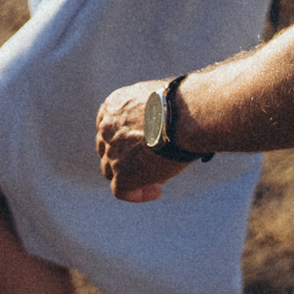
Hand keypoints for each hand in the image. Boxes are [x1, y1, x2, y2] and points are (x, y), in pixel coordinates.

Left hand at [94, 79, 191, 202]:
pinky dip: (137, 194)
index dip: (122, 138)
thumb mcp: (160, 99)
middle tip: (148, 162)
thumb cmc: (185, 103)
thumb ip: (152, 113)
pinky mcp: (123, 174)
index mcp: (114, 105)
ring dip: (131, 175)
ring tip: (158, 178)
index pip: (109, 126)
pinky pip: (122, 191)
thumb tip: (164, 128)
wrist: (185, 116)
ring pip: (113, 170)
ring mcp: (113, 152)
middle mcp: (108, 128)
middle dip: (125, 157)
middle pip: (108, 148)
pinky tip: (156, 191)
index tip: (138, 143)